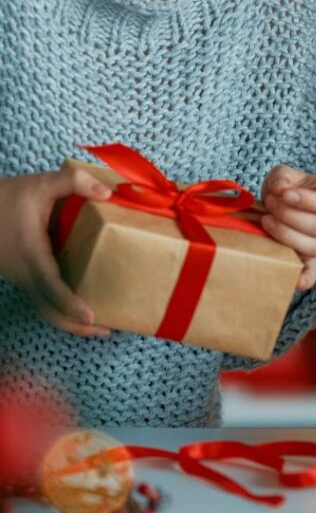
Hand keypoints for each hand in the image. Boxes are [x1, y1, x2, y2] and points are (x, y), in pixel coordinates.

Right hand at [0, 168, 111, 335]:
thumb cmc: (7, 197)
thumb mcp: (40, 183)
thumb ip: (73, 182)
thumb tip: (108, 192)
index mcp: (31, 254)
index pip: (51, 286)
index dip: (69, 304)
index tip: (90, 317)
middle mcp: (25, 272)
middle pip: (48, 309)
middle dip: (74, 325)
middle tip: (106, 331)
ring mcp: (22, 276)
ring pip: (43, 307)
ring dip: (68, 320)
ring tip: (101, 325)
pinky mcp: (24, 274)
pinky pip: (42, 298)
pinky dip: (60, 308)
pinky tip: (82, 305)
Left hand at [261, 165, 315, 290]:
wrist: (274, 204)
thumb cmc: (284, 188)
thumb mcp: (283, 175)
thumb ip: (282, 178)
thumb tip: (281, 190)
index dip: (309, 201)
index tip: (285, 194)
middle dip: (291, 217)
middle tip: (270, 205)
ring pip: (314, 248)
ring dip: (287, 236)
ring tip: (266, 221)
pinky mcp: (306, 261)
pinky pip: (311, 274)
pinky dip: (303, 279)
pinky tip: (292, 280)